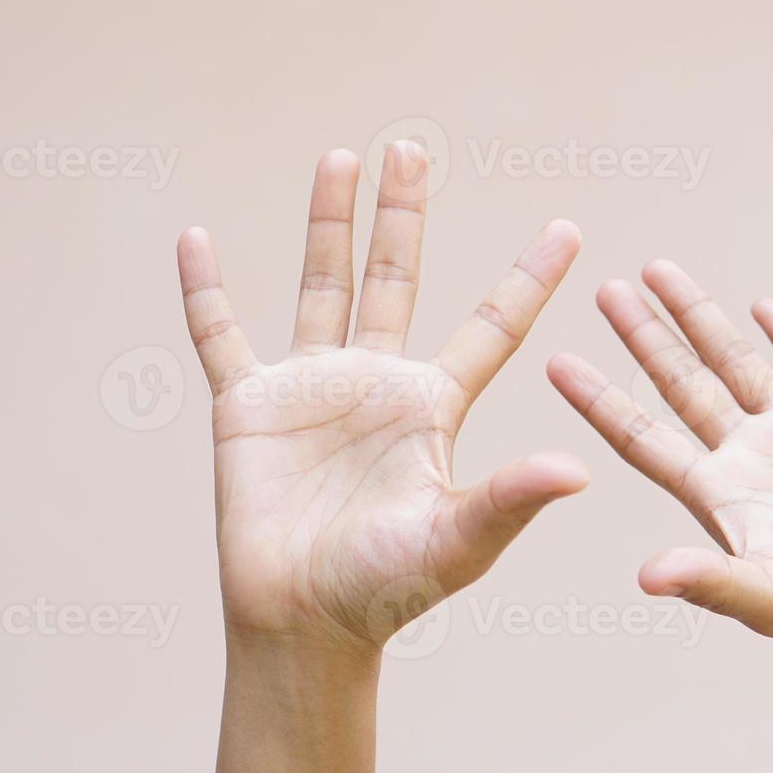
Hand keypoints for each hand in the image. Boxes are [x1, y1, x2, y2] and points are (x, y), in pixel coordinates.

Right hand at [178, 143, 586, 652]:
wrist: (303, 623)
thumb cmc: (386, 590)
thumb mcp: (456, 541)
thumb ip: (507, 500)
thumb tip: (576, 471)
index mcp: (432, 407)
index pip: (490, 327)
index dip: (528, 280)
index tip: (570, 228)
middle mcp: (376, 384)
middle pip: (394, 279)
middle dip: (403, 215)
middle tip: (410, 148)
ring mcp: (311, 389)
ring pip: (320, 286)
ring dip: (328, 224)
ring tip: (340, 158)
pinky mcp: (248, 406)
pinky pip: (220, 334)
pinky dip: (205, 290)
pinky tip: (197, 239)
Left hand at [547, 260, 772, 664]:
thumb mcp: (771, 599)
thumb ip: (713, 583)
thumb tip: (646, 577)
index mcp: (716, 496)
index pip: (641, 438)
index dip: (598, 401)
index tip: (554, 360)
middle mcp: (746, 461)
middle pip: (681, 385)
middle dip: (645, 336)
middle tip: (607, 289)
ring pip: (737, 365)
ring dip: (701, 320)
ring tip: (660, 271)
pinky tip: (765, 307)